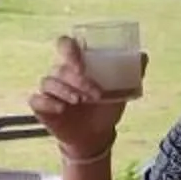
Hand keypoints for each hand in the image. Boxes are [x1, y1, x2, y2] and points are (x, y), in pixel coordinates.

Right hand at [28, 36, 137, 160]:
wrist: (96, 135)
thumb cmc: (105, 107)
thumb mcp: (121, 90)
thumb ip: (132, 72)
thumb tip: (143, 55)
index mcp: (77, 64)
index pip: (65, 45)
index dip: (69, 49)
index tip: (81, 64)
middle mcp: (60, 73)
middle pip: (60, 68)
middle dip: (78, 80)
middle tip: (94, 94)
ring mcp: (49, 90)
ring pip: (48, 82)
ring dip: (65, 90)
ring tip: (80, 101)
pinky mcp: (41, 106)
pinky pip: (36, 99)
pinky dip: (47, 102)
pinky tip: (61, 109)